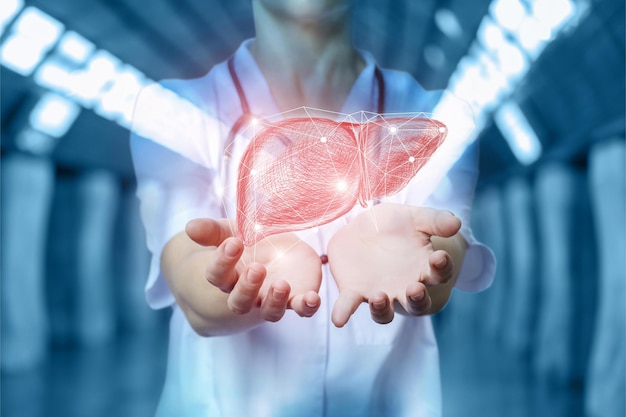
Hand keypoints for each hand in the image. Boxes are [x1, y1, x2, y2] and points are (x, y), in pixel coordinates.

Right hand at [186, 218, 321, 321]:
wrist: (276, 252)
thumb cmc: (247, 242)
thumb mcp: (230, 231)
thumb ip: (212, 231)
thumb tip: (190, 227)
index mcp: (228, 276)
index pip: (218, 275)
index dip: (223, 261)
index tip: (234, 243)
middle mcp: (248, 293)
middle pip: (240, 301)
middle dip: (247, 287)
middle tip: (257, 269)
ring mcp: (272, 298)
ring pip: (270, 312)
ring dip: (275, 301)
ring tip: (282, 285)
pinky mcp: (296, 297)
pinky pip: (301, 309)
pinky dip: (307, 307)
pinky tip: (312, 298)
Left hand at [327, 204, 460, 326]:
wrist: (363, 226)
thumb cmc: (396, 225)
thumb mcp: (415, 217)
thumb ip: (435, 221)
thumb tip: (457, 223)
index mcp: (423, 268)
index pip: (440, 273)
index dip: (442, 268)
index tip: (439, 256)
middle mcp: (404, 287)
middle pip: (417, 303)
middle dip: (418, 299)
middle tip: (415, 288)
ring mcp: (379, 293)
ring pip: (385, 312)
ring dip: (383, 309)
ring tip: (379, 298)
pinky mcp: (354, 292)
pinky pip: (349, 305)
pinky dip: (343, 312)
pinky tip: (338, 319)